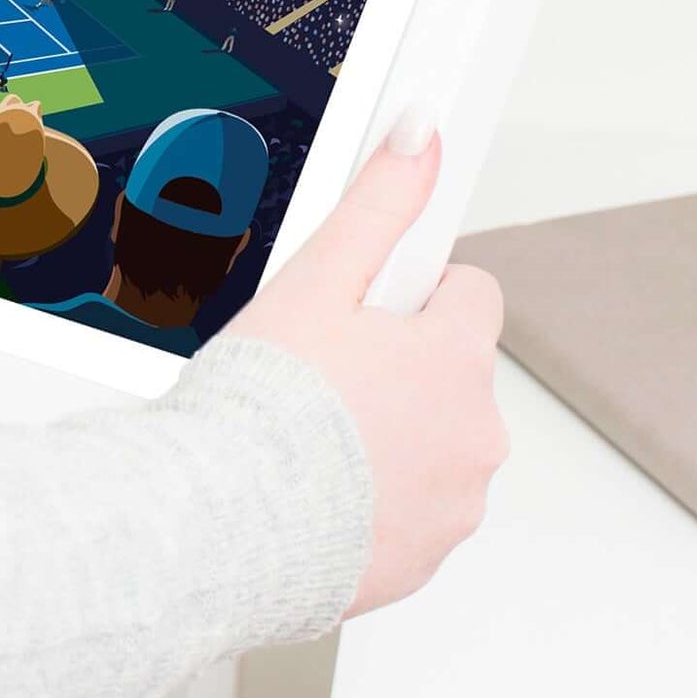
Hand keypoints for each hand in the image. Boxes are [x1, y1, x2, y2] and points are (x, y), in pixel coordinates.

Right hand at [228, 118, 506, 614]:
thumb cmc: (264, 406)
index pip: (472, 294)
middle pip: (452, 373)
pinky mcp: (421, 562)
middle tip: (324, 366)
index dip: (413, 291)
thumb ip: (379, 202)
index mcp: (458, 359)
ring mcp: (453, 506)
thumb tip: (421, 135)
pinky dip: (374, 498)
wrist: (220, 524)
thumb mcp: (318, 277)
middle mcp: (476, 436)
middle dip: (401, 364)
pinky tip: (316, 485)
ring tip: (313, 428)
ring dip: (390, 432)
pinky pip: (410, 510)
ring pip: (433, 443)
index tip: (367, 306)